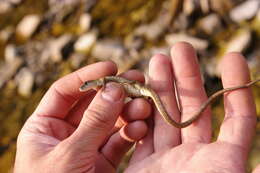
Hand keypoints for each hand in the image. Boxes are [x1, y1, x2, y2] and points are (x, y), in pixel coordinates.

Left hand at [14, 61, 151, 172]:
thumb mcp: (69, 155)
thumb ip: (93, 123)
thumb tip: (113, 89)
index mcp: (45, 127)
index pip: (65, 91)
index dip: (88, 76)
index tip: (111, 67)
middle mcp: (66, 133)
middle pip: (92, 103)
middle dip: (114, 91)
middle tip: (137, 80)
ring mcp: (86, 146)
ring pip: (109, 121)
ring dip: (127, 111)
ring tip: (144, 104)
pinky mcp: (103, 161)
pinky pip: (119, 141)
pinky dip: (130, 132)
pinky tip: (140, 126)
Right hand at [125, 42, 256, 172]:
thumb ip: (255, 171)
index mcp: (222, 159)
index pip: (237, 118)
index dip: (236, 86)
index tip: (232, 57)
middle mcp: (194, 156)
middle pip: (193, 107)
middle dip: (187, 75)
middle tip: (180, 47)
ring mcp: (167, 159)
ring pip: (165, 115)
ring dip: (161, 86)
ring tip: (158, 59)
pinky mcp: (142, 164)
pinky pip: (140, 133)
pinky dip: (138, 112)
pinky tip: (137, 93)